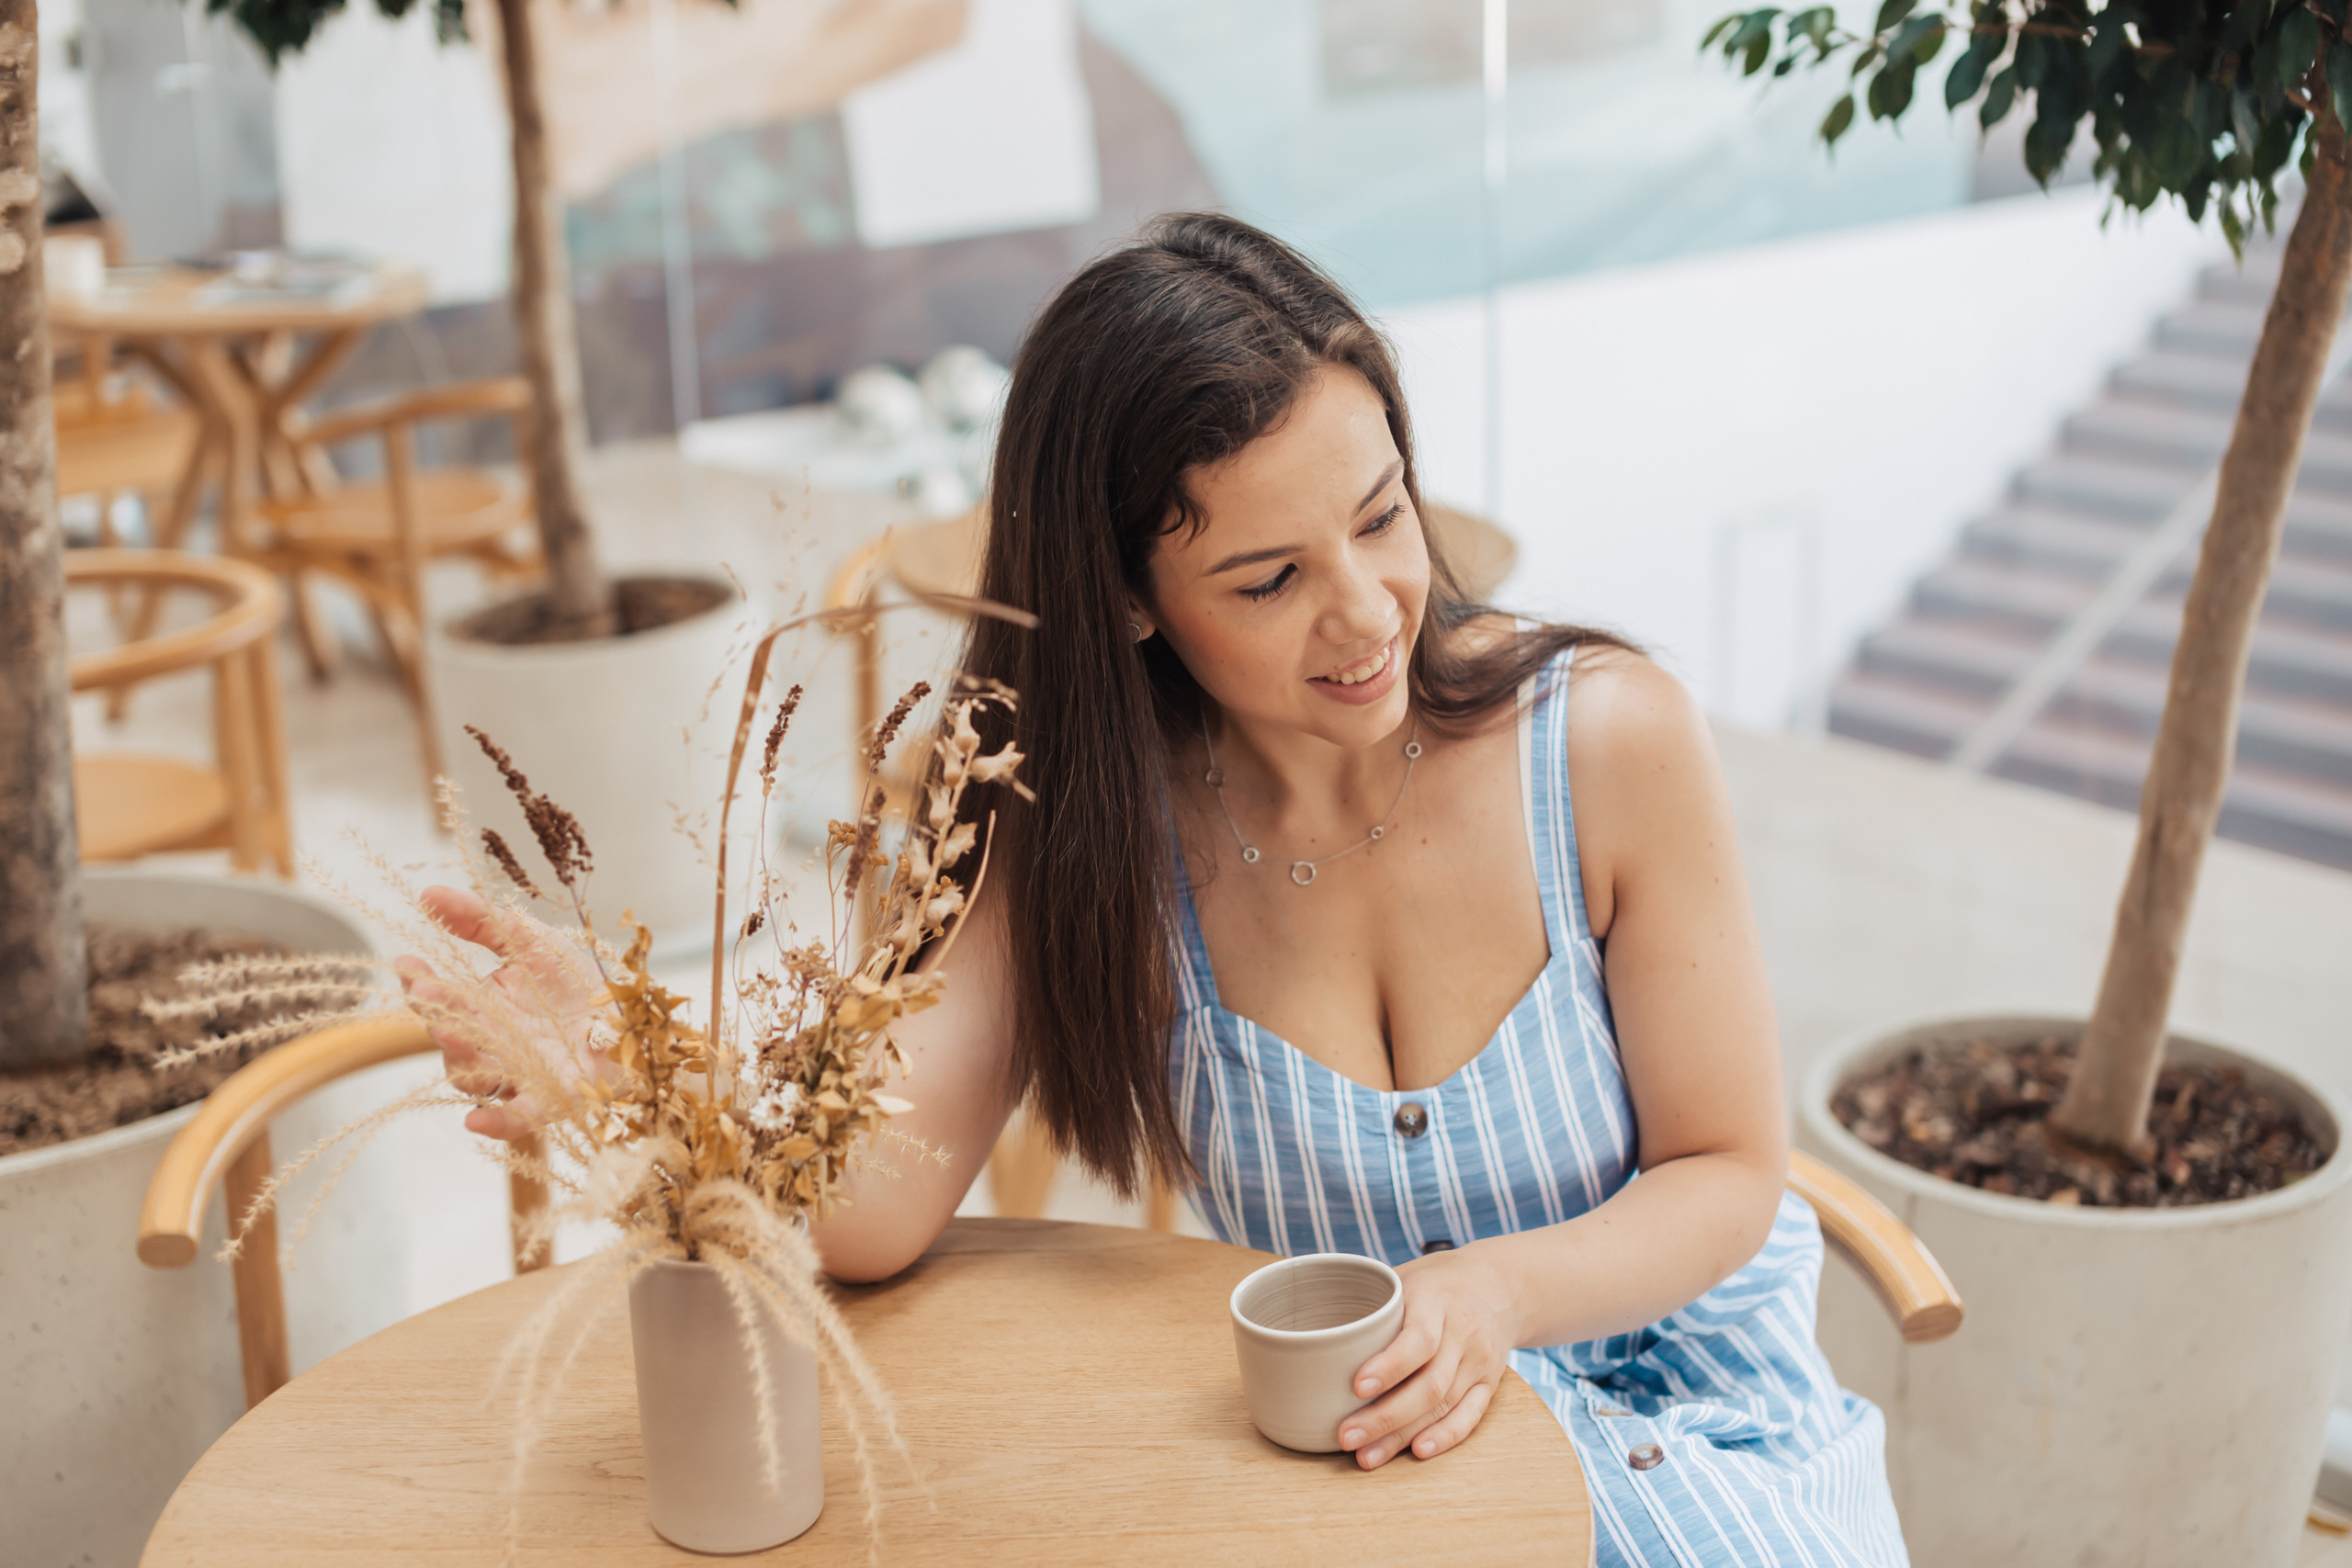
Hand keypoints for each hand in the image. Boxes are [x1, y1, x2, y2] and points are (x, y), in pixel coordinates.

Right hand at [392, 885, 602, 1141]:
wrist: (637, 1016)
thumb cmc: (580, 981)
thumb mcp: (532, 942)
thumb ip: (482, 922)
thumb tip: (427, 893)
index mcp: (484, 1005)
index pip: (440, 998)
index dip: (420, 983)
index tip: (407, 963)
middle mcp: (493, 1043)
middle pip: (451, 1037)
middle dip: (438, 1014)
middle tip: (428, 993)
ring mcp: (518, 1073)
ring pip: (474, 1076)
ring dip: (462, 1058)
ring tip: (456, 1036)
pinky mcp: (550, 1100)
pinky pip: (516, 1119)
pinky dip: (495, 1123)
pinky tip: (475, 1120)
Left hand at [1338, 1245, 1518, 1469]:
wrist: (1500, 1285)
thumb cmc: (1436, 1282)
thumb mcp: (1404, 1276)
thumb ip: (1368, 1303)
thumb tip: (1308, 1329)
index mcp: (1437, 1300)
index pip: (1418, 1339)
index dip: (1388, 1366)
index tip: (1356, 1387)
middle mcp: (1464, 1332)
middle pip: (1429, 1384)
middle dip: (1386, 1417)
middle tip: (1346, 1437)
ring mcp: (1480, 1361)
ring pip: (1444, 1406)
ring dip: (1403, 1436)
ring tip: (1366, 1456)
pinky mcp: (1490, 1384)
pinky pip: (1469, 1417)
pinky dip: (1444, 1437)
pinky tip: (1416, 1452)